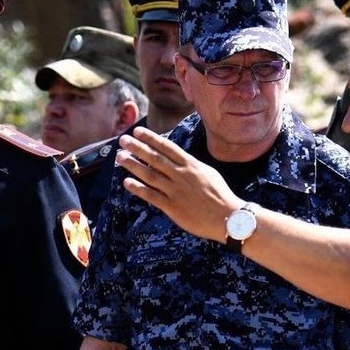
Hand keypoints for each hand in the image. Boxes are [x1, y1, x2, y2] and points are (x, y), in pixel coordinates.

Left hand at [116, 129, 240, 241]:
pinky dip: (138, 188)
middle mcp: (182, 175)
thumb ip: (191, 165)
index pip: (167, 147)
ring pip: (150, 175)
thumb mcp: (208, 173)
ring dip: (133, 165)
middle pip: (155, 158)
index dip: (151, 138)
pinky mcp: (173, 207)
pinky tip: (127, 182)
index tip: (138, 132)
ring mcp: (176, 191)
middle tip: (122, 140)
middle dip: (137, 147)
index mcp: (191, 165)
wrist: (228, 218)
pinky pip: (152, 195)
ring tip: (120, 157)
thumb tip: (179, 158)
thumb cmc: (220, 195)